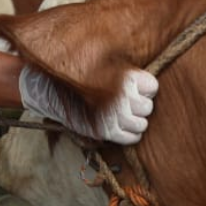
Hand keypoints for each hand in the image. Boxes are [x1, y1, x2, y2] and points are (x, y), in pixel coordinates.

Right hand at [19, 66, 157, 145]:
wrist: (53, 90)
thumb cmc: (81, 76)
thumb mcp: (106, 67)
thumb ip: (127, 76)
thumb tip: (149, 89)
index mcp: (125, 76)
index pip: (153, 87)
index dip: (145, 88)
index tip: (134, 88)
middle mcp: (123, 96)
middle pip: (148, 106)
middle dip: (139, 105)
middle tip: (126, 103)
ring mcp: (115, 116)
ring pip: (142, 124)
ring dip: (135, 121)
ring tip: (122, 115)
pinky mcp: (107, 132)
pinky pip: (133, 138)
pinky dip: (130, 134)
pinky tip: (120, 126)